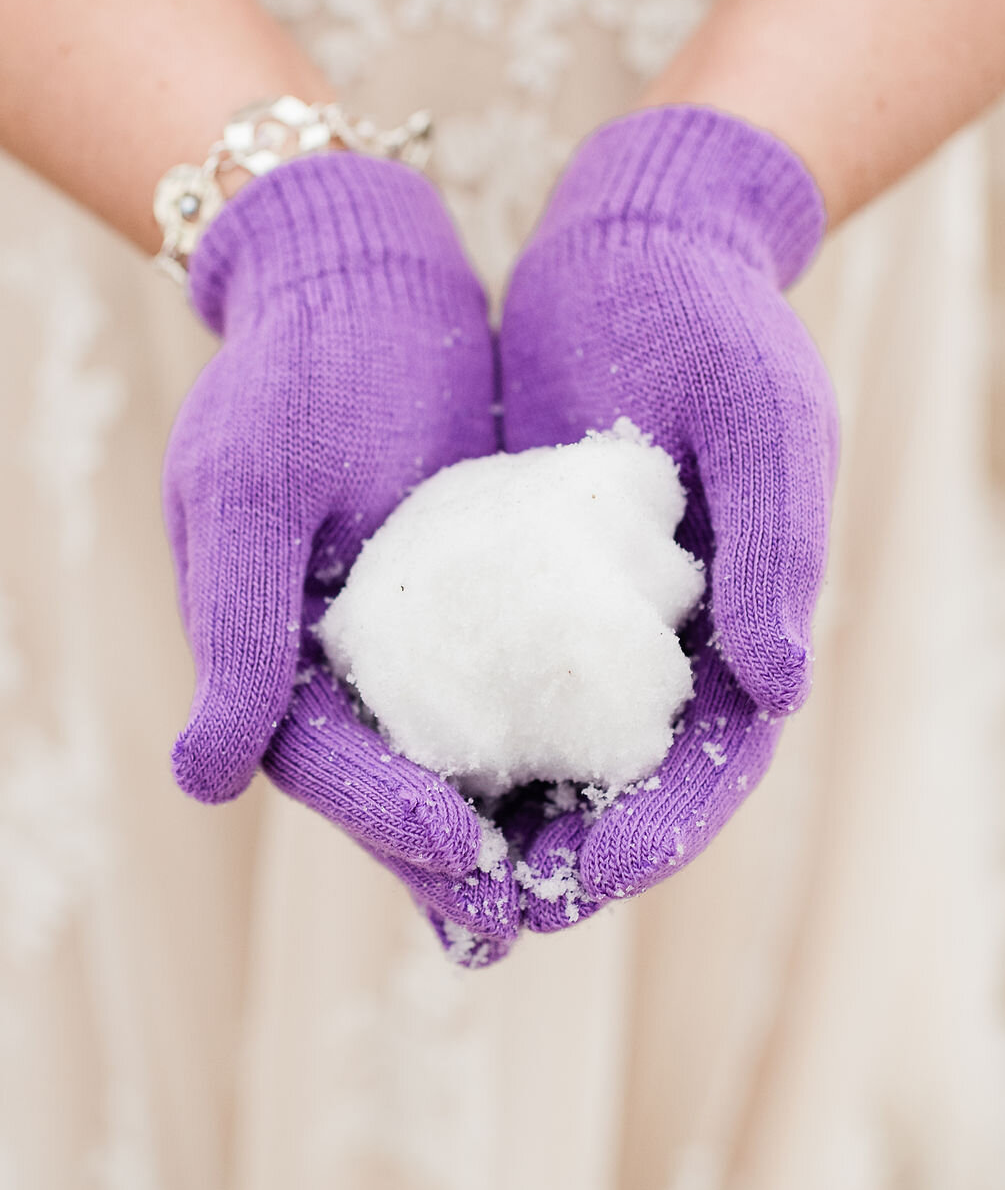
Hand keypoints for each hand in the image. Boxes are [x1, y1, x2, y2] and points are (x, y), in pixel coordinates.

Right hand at [164, 151, 517, 959]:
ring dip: (516, 813)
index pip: (325, 761)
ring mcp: (405, 626)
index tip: (465, 856)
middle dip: (462, 853)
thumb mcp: (252, 484)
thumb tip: (201, 779)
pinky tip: (618, 763)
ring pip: (460, 745)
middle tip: (536, 916)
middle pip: (394, 778)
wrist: (363, 273)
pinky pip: (514, 677)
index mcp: (264, 645)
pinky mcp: (473, 589)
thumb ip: (236, 629)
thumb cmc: (299, 368)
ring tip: (588, 877)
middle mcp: (330, 654)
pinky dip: (554, 725)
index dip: (387, 816)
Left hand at [499, 105, 837, 927]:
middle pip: (622, 780)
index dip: (656, 836)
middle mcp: (670, 634)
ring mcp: (591, 608)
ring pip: (546, 740)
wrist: (637, 241)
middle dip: (559, 856)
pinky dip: (449, 722)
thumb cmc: (718, 321)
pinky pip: (486, 666)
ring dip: (494, 812)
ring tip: (422, 878)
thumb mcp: (763, 420)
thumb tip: (781, 692)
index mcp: (750, 619)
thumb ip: (779, 552)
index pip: (713, 764)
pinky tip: (385, 760)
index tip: (579, 887)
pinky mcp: (523, 573)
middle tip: (477, 917)